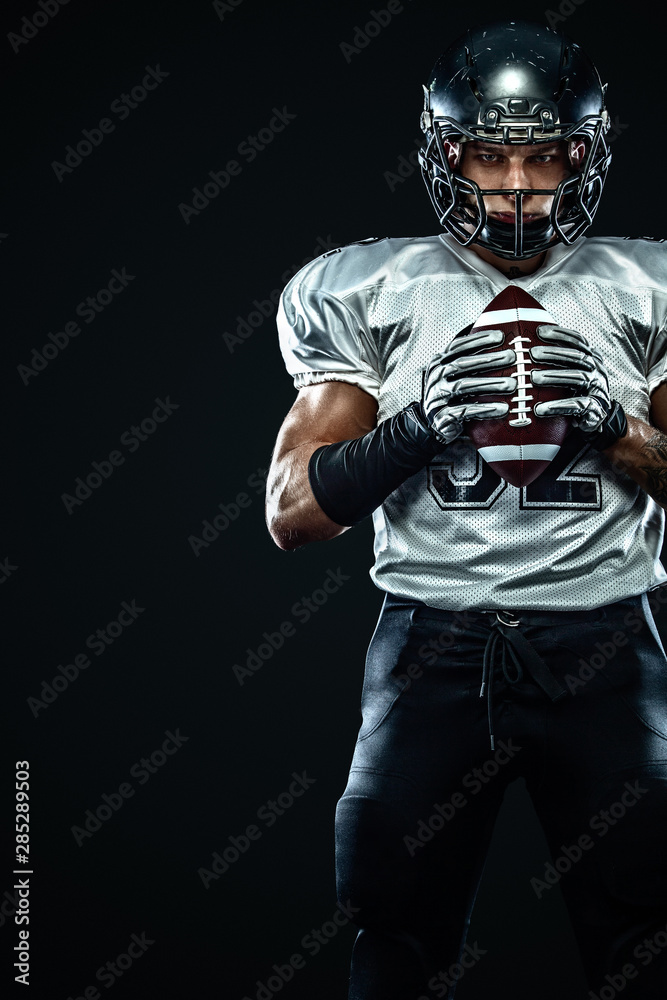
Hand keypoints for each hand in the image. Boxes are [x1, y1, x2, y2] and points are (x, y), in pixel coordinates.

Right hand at [422, 327, 516, 444]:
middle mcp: (436, 377)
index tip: (501, 337)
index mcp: (439, 362)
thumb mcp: (456, 375)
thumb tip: (503, 343)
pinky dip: (483, 409)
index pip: (458, 347)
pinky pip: (464, 411)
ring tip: (512, 384)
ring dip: (490, 384)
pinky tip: (502, 408)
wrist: (433, 421)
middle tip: (511, 357)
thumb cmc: (452, 394)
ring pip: (463, 386)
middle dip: (488, 359)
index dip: (478, 340)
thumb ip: (471, 361)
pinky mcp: (441, 417)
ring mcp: (436, 396)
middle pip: (461, 364)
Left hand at [529, 325, 611, 432]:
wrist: (592, 421)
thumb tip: (525, 346)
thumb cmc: (574, 393)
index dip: (561, 334)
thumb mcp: (567, 374)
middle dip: (554, 353)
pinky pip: (578, 405)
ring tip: (533, 378)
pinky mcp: (596, 409)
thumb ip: (555, 360)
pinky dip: (558, 406)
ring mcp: (598, 389)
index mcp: (591, 358)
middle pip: (578, 357)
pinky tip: (540, 409)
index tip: (539, 332)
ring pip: (578, 378)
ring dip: (554, 376)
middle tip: (532, 353)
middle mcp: (597, 371)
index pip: (578, 341)